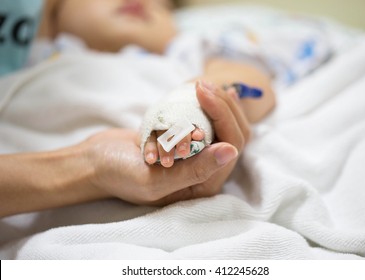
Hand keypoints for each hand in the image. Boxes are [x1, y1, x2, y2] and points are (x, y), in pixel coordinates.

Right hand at [83, 81, 249, 205]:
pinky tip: (205, 89)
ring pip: (222, 126)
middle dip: (223, 105)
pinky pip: (206, 121)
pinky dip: (207, 104)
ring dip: (218, 102)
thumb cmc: (119, 174)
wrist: (94, 161)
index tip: (202, 91)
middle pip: (232, 134)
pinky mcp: (186, 141)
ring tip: (205, 83)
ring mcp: (196, 155)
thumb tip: (231, 151)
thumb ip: (195, 170)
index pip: (231, 147)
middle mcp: (204, 171)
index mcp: (202, 186)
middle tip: (203, 84)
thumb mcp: (155, 179)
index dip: (224, 115)